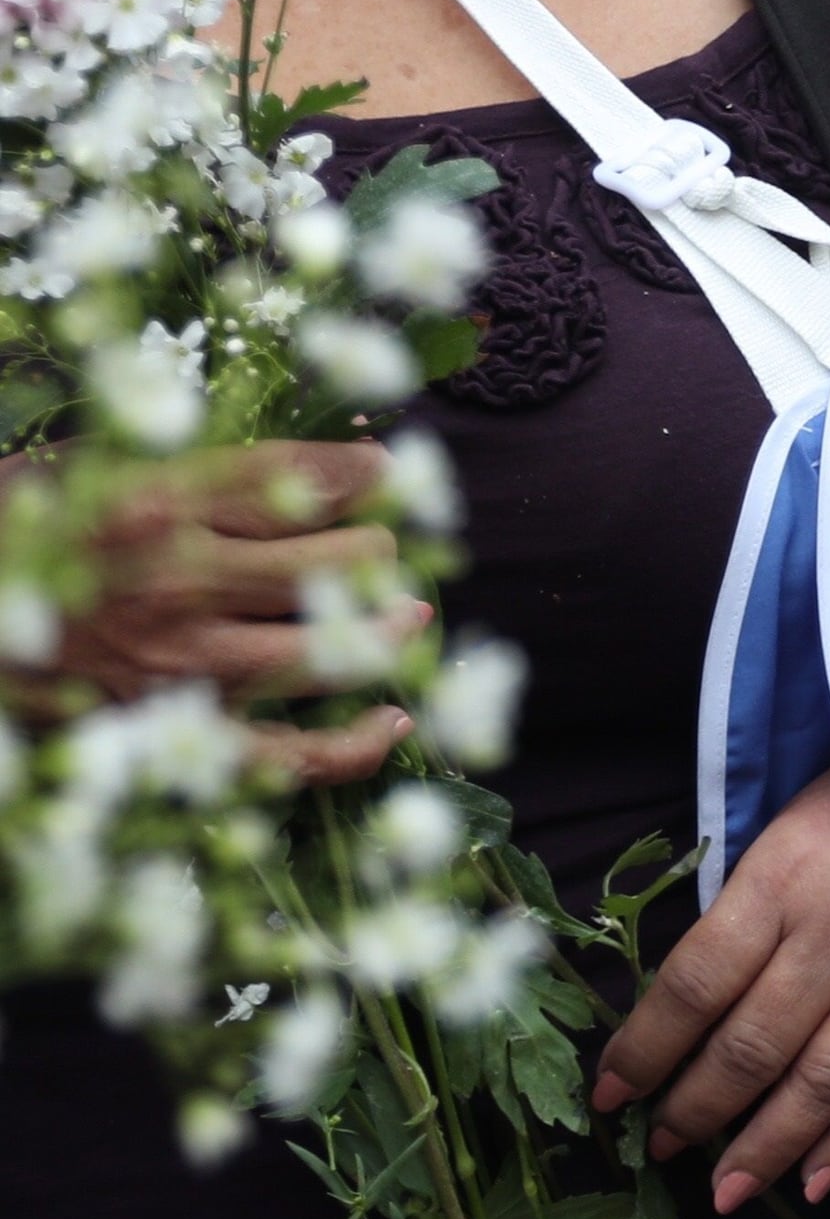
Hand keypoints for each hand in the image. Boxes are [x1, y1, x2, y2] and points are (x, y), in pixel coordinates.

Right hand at [28, 443, 413, 787]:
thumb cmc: (21, 534)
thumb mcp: (91, 467)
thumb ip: (202, 464)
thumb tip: (326, 462)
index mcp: (158, 505)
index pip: (307, 479)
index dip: (365, 473)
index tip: (381, 473)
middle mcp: (179, 585)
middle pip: (344, 560)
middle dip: (377, 546)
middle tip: (375, 546)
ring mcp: (180, 668)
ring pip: (336, 649)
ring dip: (387, 627)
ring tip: (403, 610)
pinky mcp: (172, 735)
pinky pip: (293, 755)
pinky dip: (356, 744)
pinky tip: (392, 721)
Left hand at [591, 762, 829, 1212]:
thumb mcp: (785, 833)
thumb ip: (739, 915)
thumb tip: (678, 1020)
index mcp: (788, 876)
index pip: (696, 983)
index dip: (646, 1049)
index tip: (611, 1093)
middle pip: (754, 1044)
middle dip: (696, 1109)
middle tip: (660, 1147)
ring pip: (824, 1080)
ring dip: (767, 1147)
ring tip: (724, 1191)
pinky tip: (813, 1181)